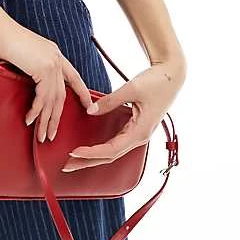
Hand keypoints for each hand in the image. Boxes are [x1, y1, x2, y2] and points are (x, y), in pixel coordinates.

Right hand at [0, 17, 97, 142]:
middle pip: (62, 95)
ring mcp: (52, 64)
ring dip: (47, 120)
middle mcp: (57, 59)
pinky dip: (36, 111)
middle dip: (57, 117)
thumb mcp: (25, 54)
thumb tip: (31, 83)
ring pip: (53, 100)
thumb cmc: (5, 40)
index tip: (89, 106)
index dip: (82, 93)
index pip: (74, 77)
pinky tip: (30, 120)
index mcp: (55, 54)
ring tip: (42, 136)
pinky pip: (42, 97)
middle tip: (53, 134)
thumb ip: (33, 67)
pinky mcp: (44, 69)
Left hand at [61, 57, 185, 172]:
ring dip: (94, 156)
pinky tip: (91, 147)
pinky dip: (102, 146)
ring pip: (113, 151)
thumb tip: (90, 111)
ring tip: (75, 159)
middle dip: (88, 162)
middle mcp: (139, 136)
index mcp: (140, 132)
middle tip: (67, 165)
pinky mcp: (136, 126)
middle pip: (110, 156)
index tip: (74, 153)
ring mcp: (138, 132)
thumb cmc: (157, 81)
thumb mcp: (131, 89)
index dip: (91, 154)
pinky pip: (117, 141)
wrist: (172, 74)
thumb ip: (110, 101)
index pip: (111, 150)